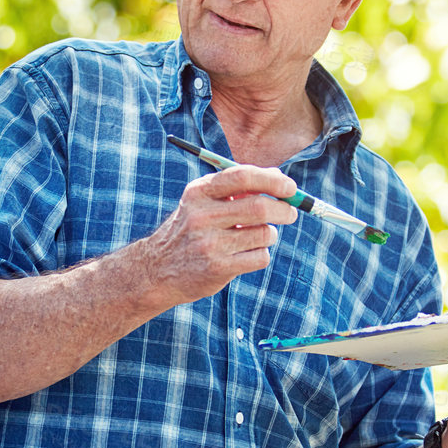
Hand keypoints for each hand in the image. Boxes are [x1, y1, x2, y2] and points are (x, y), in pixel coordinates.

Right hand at [135, 165, 298, 306]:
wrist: (156, 270)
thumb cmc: (189, 230)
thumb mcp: (201, 202)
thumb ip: (235, 188)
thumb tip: (279, 179)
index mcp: (199, 192)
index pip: (242, 176)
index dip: (272, 180)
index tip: (290, 187)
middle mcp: (201, 216)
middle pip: (259, 206)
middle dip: (284, 209)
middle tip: (290, 213)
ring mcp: (208, 244)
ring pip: (264, 234)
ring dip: (269, 235)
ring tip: (255, 238)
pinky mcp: (217, 268)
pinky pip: (260, 257)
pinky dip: (261, 254)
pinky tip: (245, 255)